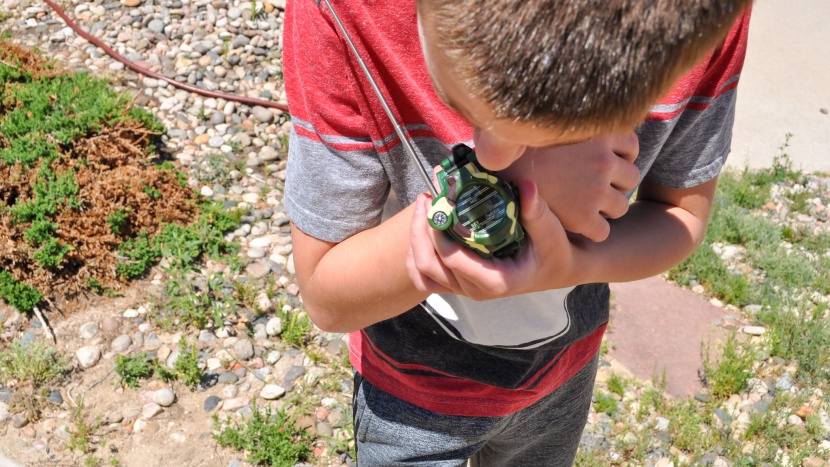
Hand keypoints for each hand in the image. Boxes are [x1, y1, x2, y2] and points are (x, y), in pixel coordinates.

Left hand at [406, 180, 577, 299]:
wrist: (558, 268)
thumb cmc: (554, 251)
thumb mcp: (550, 232)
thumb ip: (536, 211)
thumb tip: (526, 186)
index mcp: (494, 281)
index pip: (452, 258)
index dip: (438, 230)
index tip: (437, 200)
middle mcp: (475, 290)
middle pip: (429, 266)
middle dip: (420, 232)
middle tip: (426, 198)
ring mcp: (465, 288)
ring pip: (423, 273)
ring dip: (416, 242)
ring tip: (422, 209)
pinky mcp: (460, 283)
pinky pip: (427, 276)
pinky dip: (416, 257)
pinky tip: (421, 231)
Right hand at [498, 132, 639, 241]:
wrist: (494, 169)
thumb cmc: (511, 143)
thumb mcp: (545, 123)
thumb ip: (567, 122)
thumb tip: (572, 106)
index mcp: (599, 133)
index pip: (630, 145)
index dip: (618, 155)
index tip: (602, 161)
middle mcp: (602, 161)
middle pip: (630, 177)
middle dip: (616, 183)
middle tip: (592, 186)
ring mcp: (595, 191)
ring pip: (620, 206)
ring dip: (606, 208)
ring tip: (584, 207)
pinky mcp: (583, 217)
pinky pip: (603, 231)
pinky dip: (593, 231)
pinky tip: (576, 226)